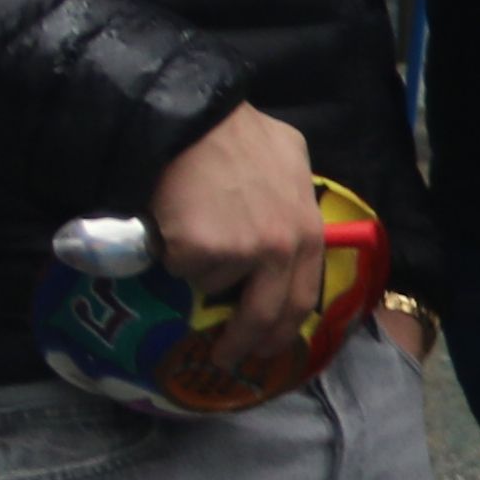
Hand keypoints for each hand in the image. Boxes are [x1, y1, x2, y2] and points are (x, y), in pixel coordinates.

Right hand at [149, 104, 325, 365]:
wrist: (194, 121)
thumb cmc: (239, 135)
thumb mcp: (289, 162)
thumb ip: (293, 200)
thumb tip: (288, 216)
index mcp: (308, 232)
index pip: (302, 298)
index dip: (283, 329)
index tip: (268, 349)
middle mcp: (282, 250)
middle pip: (264, 316)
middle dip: (244, 345)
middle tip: (225, 358)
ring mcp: (242, 254)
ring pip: (210, 284)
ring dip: (197, 268)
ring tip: (189, 230)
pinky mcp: (200, 254)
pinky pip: (179, 268)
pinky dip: (171, 253)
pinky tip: (172, 221)